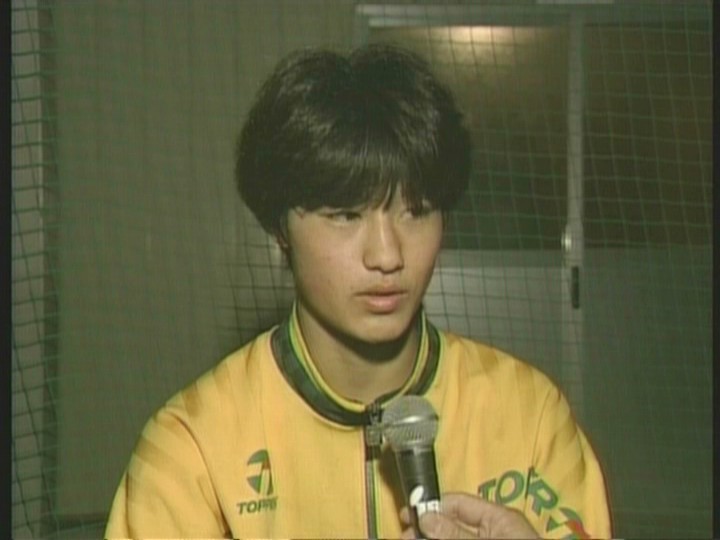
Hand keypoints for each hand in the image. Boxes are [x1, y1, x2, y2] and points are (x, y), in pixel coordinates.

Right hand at [400, 492, 539, 538]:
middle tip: (404, 537)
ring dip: (433, 539)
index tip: (407, 516)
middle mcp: (494, 533)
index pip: (460, 503)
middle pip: (453, 526)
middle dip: (428, 531)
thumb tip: (425, 517)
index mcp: (499, 520)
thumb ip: (456, 534)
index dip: (432, 507)